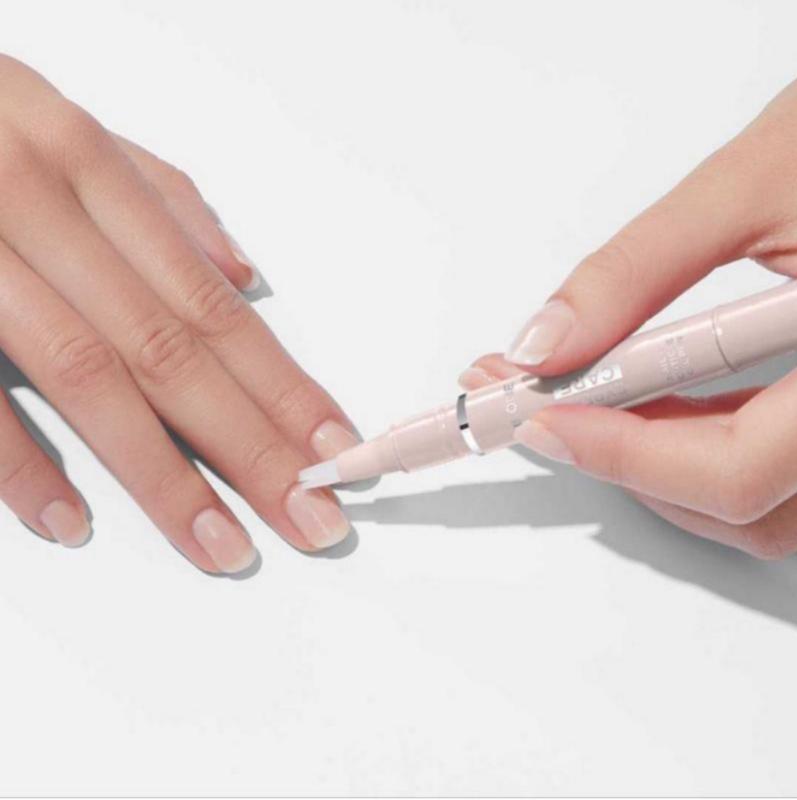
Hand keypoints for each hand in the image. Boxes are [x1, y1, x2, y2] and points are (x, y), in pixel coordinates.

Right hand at [0, 55, 356, 572]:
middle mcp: (41, 205)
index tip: (336, 452)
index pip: (214, 307)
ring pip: (89, 376)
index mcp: (89, 168)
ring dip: (164, 476)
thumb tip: (244, 276)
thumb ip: (159, 199)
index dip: (283, 388)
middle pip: (173, 352)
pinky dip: (18, 463)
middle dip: (252, 448)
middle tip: (312, 518)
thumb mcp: (59, 129)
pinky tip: (72, 523)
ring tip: (223, 545)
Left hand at [461, 78, 796, 559]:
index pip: (739, 467)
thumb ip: (638, 269)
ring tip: (591, 399)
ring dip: (660, 466)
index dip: (625, 454)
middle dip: (627, 461)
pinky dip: (705, 450)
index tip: (540, 417)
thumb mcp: (756, 180)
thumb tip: (543, 344)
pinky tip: (655, 403)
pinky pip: (781, 475)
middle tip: (544, 407)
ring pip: (763, 508)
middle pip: (745, 504)